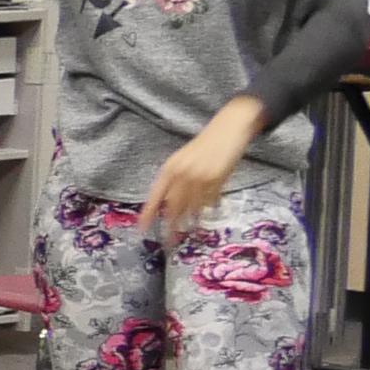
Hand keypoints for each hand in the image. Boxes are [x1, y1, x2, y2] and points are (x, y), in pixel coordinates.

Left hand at [137, 106, 255, 237]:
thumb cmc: (204, 145)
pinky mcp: (218, 179)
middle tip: (168, 241)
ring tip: (188, 231)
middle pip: (174, 206)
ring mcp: (200, 177)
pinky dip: (208, 208)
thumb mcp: (183, 159)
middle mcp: (182, 174)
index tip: (141, 229)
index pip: (155, 195)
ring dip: (190, 220)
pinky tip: (207, 214)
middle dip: (171, 225)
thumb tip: (170, 203)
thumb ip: (175, 179)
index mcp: (170, 168)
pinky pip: (210, 201)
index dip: (148, 213)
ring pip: (192, 206)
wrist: (228, 129)